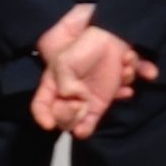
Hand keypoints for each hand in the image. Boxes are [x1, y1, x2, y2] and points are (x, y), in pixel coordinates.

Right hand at [32, 5, 157, 139]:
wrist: (111, 38)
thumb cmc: (83, 46)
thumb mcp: (65, 61)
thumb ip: (65, 83)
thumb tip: (76, 101)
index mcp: (53, 85)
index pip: (41, 106)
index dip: (42, 117)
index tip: (49, 124)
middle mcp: (67, 97)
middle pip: (62, 121)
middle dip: (69, 116)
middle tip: (80, 102)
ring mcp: (86, 101)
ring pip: (80, 127)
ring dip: (87, 117)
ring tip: (95, 95)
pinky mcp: (104, 102)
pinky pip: (100, 118)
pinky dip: (114, 105)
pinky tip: (125, 88)